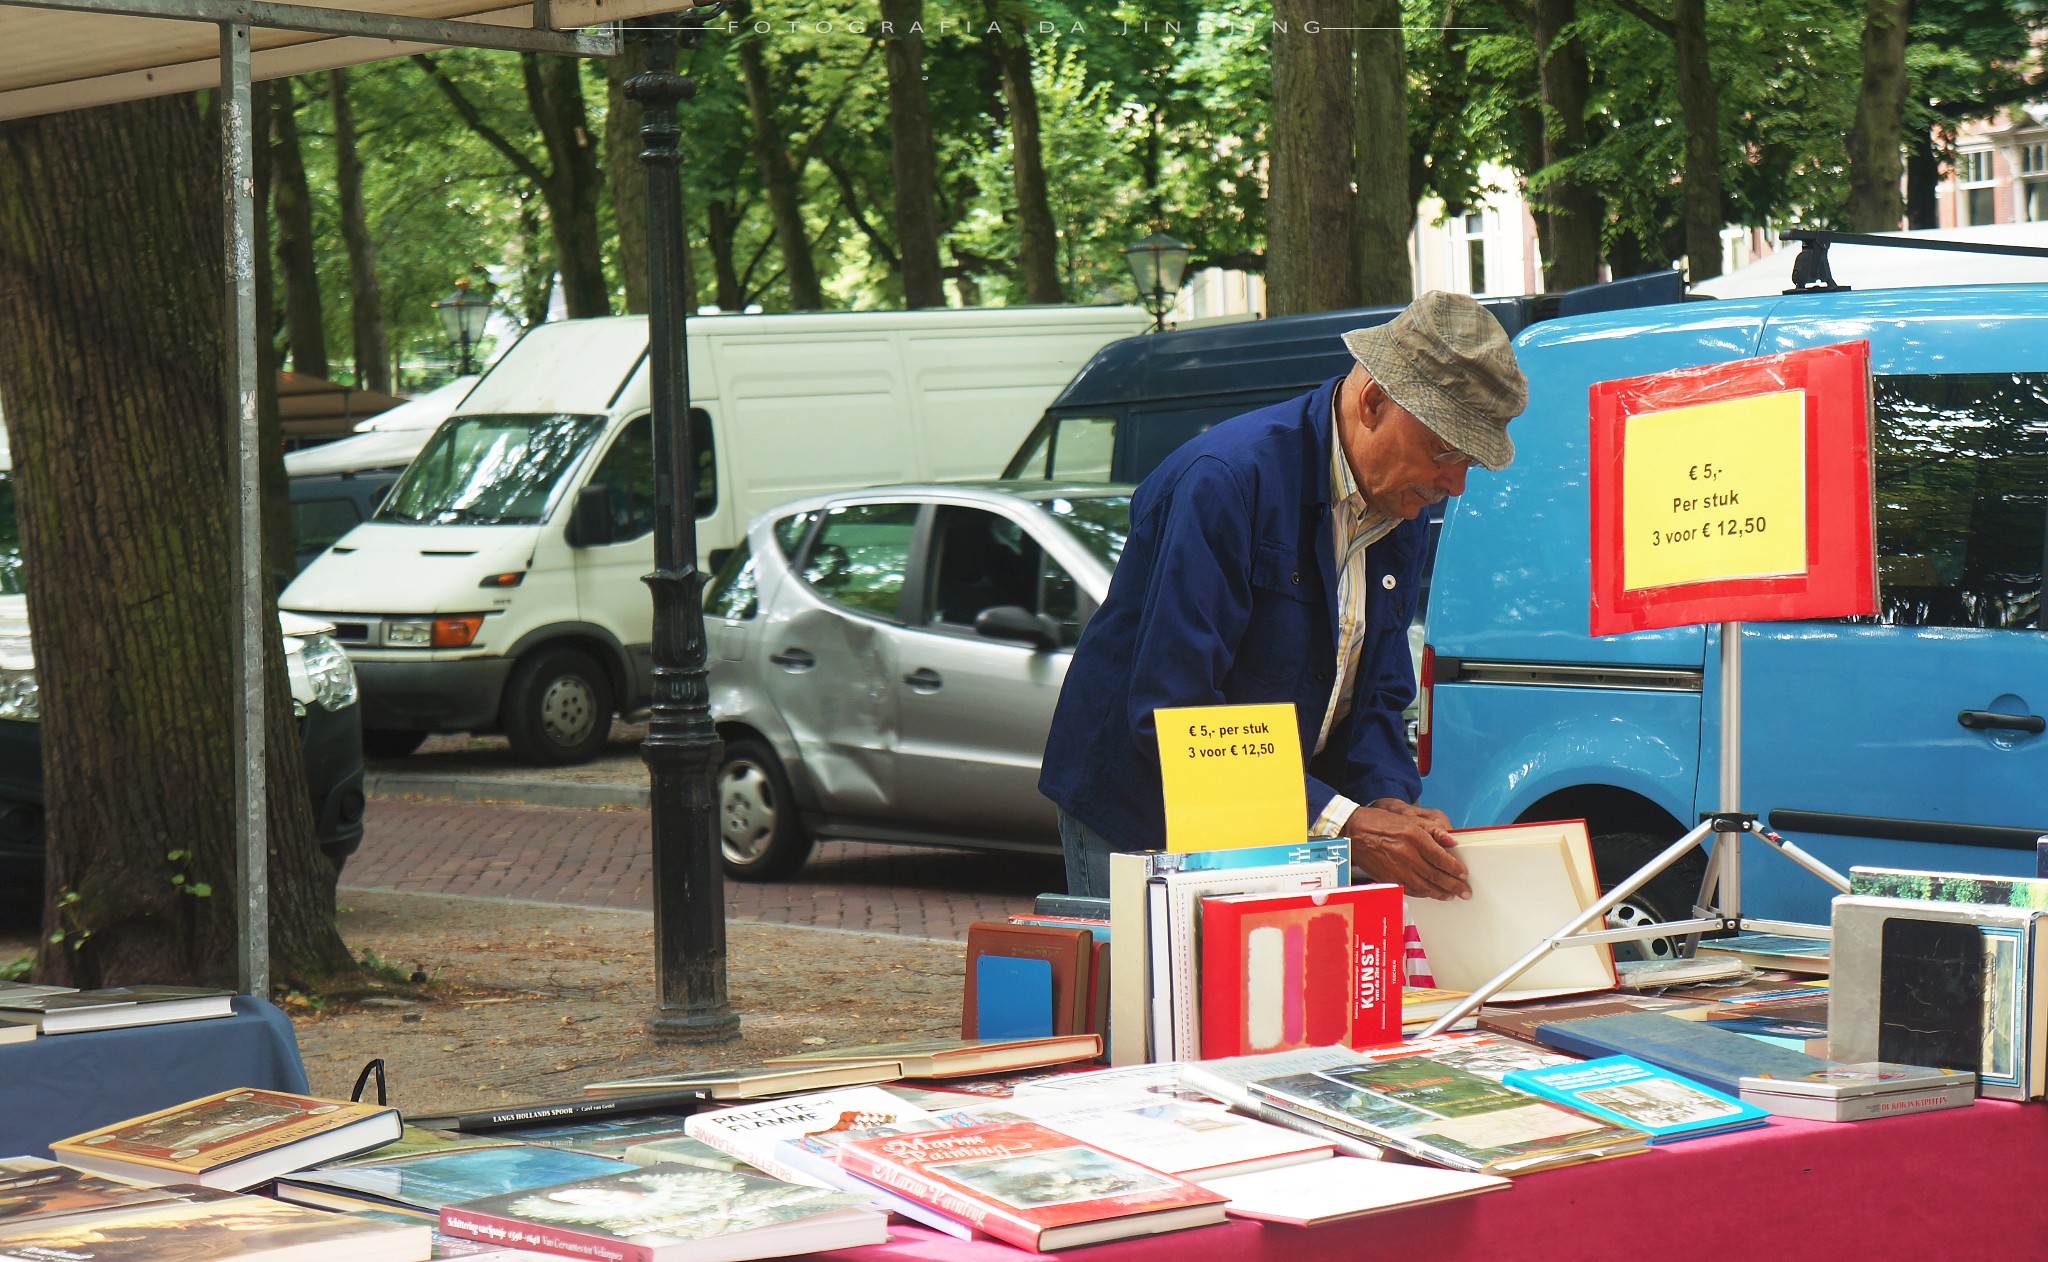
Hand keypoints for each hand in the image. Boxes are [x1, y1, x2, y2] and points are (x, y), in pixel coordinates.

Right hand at [1341, 799, 1468, 899]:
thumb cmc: (1381, 823)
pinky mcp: (1388, 878)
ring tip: (1451, 895)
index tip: (1464, 874)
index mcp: (1413, 837)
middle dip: (1453, 885)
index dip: (1455, 868)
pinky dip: (1423, 893)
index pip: (1440, 858)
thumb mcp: (1409, 819)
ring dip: (1440, 893)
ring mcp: (1396, 869)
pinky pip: (1410, 890)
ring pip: (1424, 886)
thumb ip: (1433, 830)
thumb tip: (1451, 842)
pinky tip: (1430, 893)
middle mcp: (1406, 855)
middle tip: (1465, 892)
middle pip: (1435, 875)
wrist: (1354, 832)